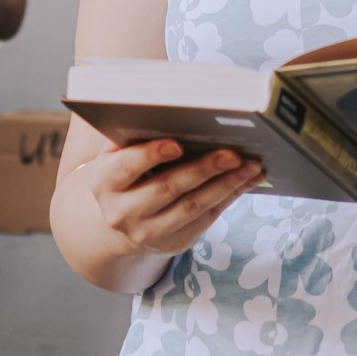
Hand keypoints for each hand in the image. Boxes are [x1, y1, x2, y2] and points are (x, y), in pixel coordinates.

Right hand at [85, 141, 263, 257]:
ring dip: (226, 185)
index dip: (151, 155)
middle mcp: (123, 212)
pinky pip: (207, 218)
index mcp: (105, 182)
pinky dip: (230, 196)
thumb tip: (178, 113)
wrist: (119, 223)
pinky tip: (247, 179)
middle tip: (232, 154)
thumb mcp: (118, 156)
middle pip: (167, 188)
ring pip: (193, 207)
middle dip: (202, 169)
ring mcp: (149, 232)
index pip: (126, 167)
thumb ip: (136, 137)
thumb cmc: (125, 175)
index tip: (177, 144)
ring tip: (251, 166)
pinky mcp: (174, 242)